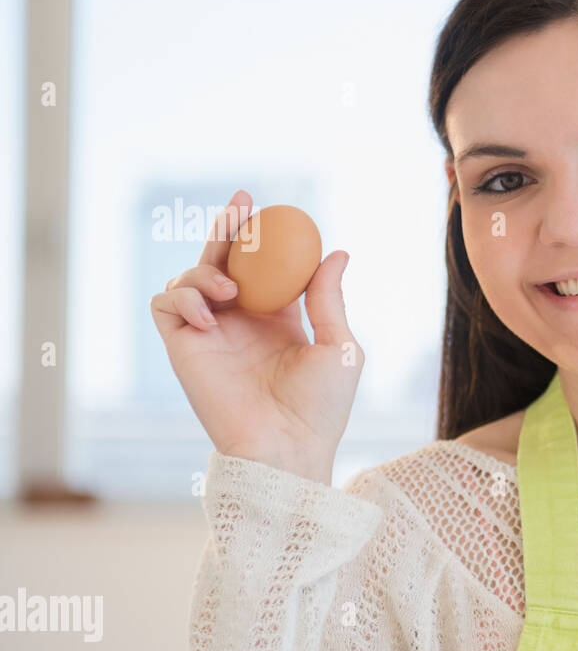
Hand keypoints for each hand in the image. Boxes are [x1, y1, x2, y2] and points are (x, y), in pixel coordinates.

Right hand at [150, 189, 363, 483]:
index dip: (265, 238)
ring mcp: (212, 334)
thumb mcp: (339, 346)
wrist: (287, 448)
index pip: (266, 267)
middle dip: (228, 228)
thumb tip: (337, 252)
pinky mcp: (184, 348)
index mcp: (280, 319)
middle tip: (241, 202)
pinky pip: (166, 305)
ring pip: (190, 277)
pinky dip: (182, 298)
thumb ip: (329, 298)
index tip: (274, 210)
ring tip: (228, 290)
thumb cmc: (321, 408)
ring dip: (204, 269)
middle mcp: (243, 322)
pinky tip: (212, 315)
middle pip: (225, 261)